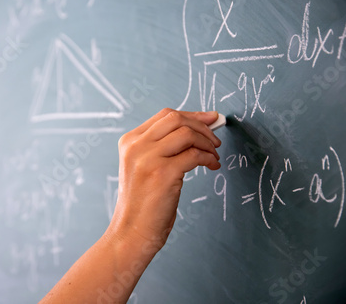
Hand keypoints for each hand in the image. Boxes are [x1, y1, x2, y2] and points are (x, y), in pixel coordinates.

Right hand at [109, 108, 221, 251]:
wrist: (132, 231)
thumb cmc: (142, 202)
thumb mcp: (143, 167)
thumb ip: (162, 147)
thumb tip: (197, 128)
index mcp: (129, 141)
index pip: (165, 115)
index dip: (192, 115)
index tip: (210, 119)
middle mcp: (136, 146)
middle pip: (176, 119)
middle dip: (202, 126)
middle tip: (215, 140)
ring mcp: (148, 158)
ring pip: (186, 133)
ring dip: (207, 142)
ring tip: (214, 156)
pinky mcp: (162, 173)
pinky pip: (194, 155)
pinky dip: (208, 158)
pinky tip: (212, 166)